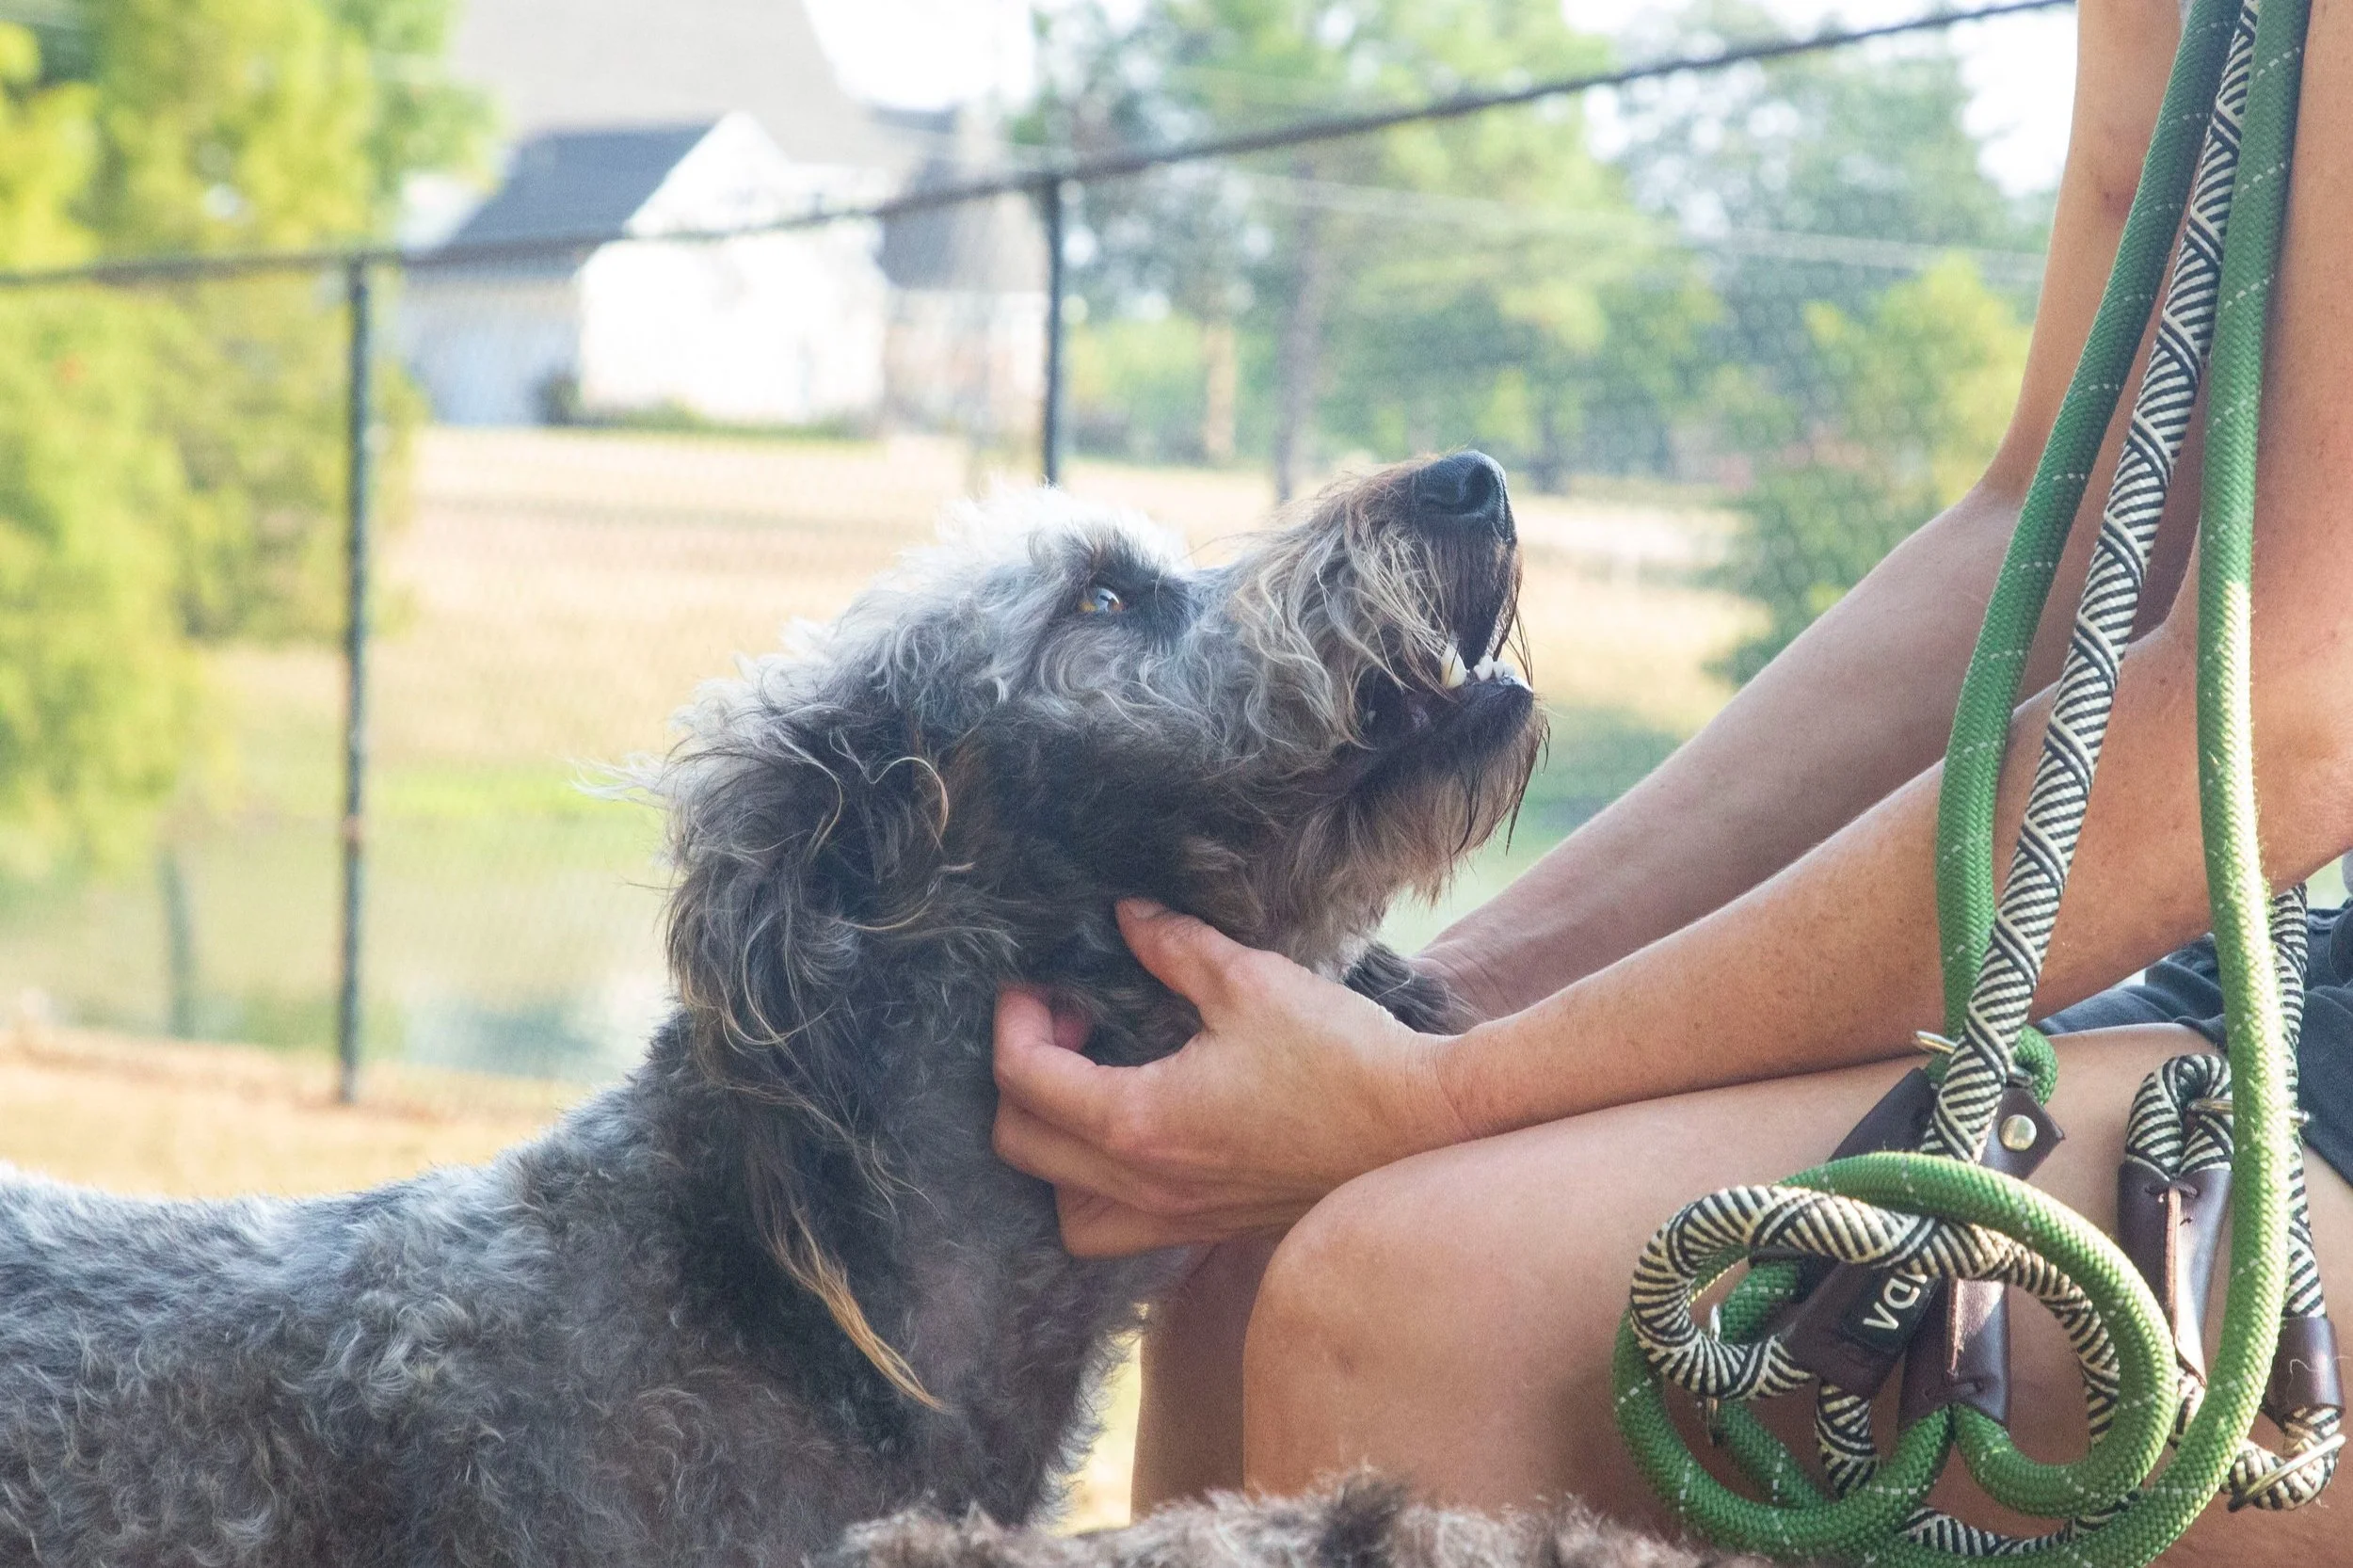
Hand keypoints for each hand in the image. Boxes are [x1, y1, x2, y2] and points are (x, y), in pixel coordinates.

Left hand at [991, 899, 1472, 1254]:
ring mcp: (1177, 1219)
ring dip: (1051, 1152)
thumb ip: (1173, 947)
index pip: (1024, 1079)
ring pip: (1062, 1211)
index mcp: (1140, 1122)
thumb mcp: (1250, 982)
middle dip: (1019, 1076)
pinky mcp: (1209, 1230)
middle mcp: (1145, 1186)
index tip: (1038, 983)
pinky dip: (1097, 1193)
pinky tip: (1133, 1136)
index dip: (1014, 1021)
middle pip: (1021, 1146)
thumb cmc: (1343, 1058)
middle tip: (1065, 1021)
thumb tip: (1126, 916)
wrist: (1424, 1131)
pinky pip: (1118, 1231)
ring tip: (1085, 1090)